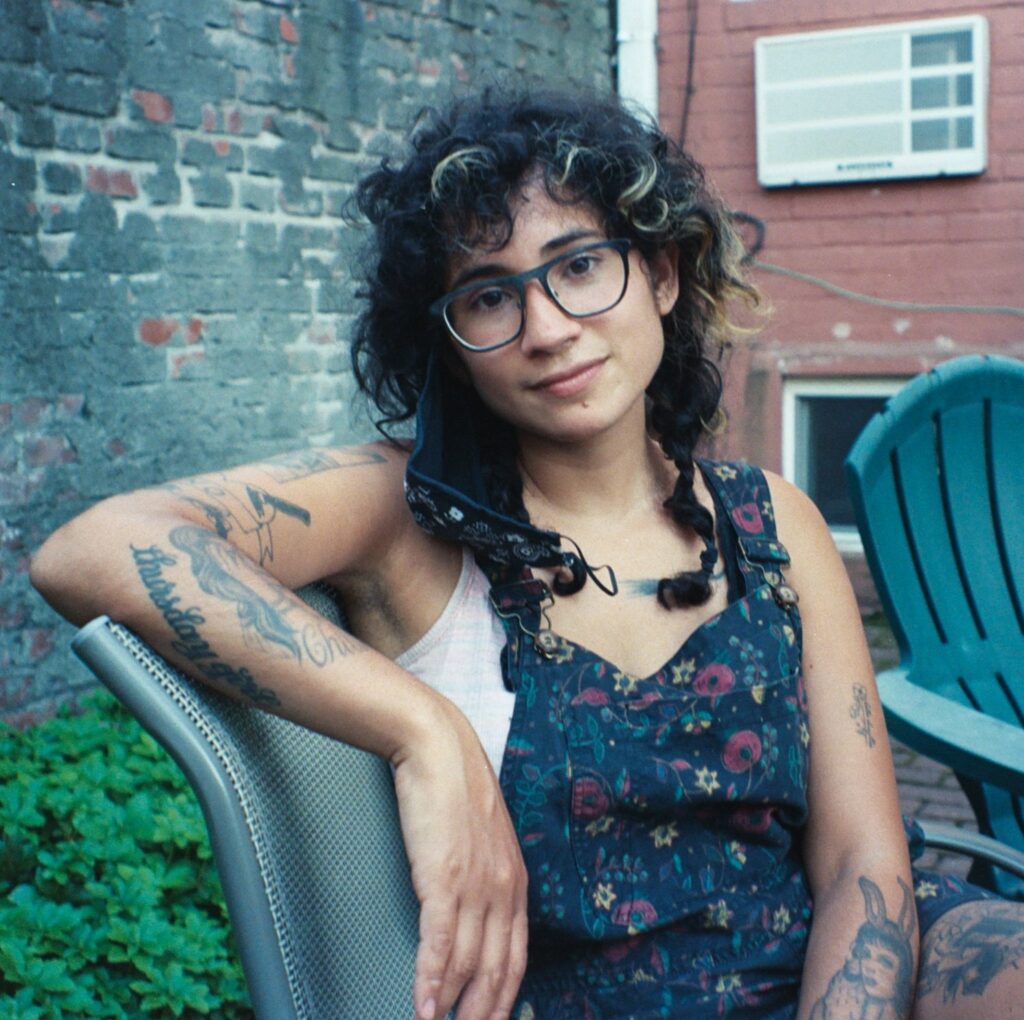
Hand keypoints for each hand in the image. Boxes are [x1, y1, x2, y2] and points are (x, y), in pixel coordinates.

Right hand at [392, 699, 527, 1019]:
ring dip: (450, 1007)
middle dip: (482, 1014)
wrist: (438, 747)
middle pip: (496, 971)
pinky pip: (439, 944)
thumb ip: (483, 877)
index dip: (504, 998)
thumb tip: (468, 915)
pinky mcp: (444, 878)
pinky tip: (422, 1006)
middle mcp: (503, 888)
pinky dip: (429, 982)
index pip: (516, 956)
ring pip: (467, 965)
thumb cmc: (455, 787)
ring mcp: (476, 885)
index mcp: (516, 880)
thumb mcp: (482, 839)